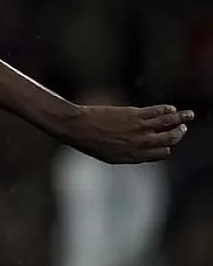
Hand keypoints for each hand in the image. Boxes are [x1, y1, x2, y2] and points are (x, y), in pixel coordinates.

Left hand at [63, 104, 193, 163]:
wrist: (77, 127)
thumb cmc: (89, 141)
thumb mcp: (109, 155)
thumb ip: (128, 154)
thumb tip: (139, 151)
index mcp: (134, 157)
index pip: (161, 154)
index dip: (166, 148)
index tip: (167, 144)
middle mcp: (140, 144)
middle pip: (169, 139)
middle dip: (178, 134)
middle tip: (183, 129)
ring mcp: (139, 128)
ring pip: (168, 123)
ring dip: (181, 119)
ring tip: (188, 116)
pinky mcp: (134, 114)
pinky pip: (157, 111)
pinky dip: (167, 109)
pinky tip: (172, 108)